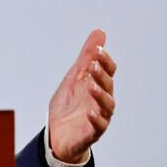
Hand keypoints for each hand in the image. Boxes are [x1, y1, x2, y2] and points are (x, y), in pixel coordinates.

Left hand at [47, 29, 116, 163]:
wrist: (58, 134)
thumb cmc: (70, 105)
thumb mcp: (74, 77)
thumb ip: (86, 56)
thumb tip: (99, 32)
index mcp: (98, 86)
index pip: (108, 70)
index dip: (104, 60)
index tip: (97, 49)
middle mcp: (102, 100)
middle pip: (108, 86)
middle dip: (101, 75)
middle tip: (93, 64)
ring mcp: (99, 116)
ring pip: (107, 105)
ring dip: (100, 95)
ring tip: (91, 86)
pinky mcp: (91, 132)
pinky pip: (98, 126)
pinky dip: (97, 119)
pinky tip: (92, 112)